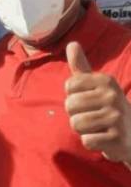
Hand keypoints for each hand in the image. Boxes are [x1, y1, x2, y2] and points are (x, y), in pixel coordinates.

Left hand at [64, 42, 130, 163]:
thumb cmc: (109, 108)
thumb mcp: (97, 86)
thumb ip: (82, 67)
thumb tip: (71, 43)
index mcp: (106, 81)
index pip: (69, 87)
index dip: (74, 97)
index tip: (90, 101)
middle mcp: (112, 95)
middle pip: (70, 105)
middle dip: (77, 115)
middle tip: (95, 117)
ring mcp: (116, 117)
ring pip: (76, 124)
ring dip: (84, 130)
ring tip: (99, 128)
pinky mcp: (117, 138)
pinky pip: (86, 140)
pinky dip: (92, 143)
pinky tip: (105, 139)